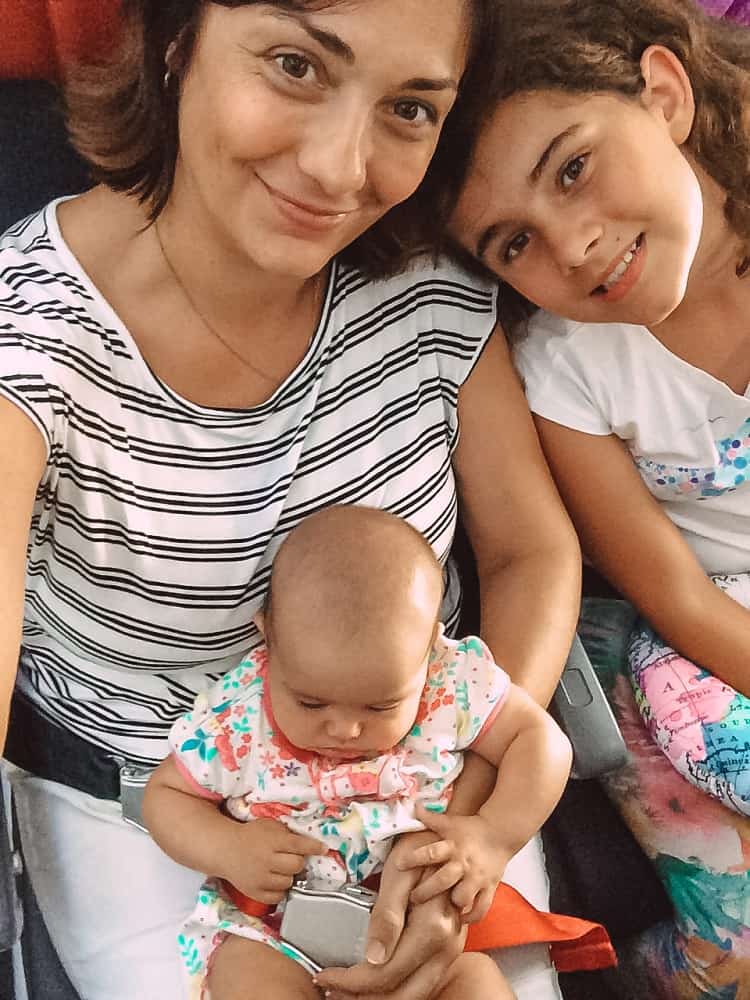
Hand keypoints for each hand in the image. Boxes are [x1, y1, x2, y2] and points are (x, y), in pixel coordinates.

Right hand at [219, 818, 326, 904]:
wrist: (225, 850)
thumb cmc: (250, 835)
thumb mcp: (269, 826)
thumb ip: (287, 833)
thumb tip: (309, 843)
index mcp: (272, 841)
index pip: (299, 845)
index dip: (314, 847)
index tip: (324, 849)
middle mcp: (267, 860)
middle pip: (297, 865)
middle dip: (298, 861)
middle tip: (291, 858)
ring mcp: (261, 879)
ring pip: (289, 882)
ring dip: (288, 876)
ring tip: (280, 869)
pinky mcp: (255, 893)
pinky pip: (278, 897)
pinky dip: (279, 890)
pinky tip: (274, 880)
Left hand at [313, 834, 465, 999]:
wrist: (452, 840)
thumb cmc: (419, 849)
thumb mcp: (398, 875)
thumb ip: (387, 917)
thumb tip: (373, 958)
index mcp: (433, 928)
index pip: (385, 973)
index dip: (350, 981)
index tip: (322, 975)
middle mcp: (447, 946)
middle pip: (401, 994)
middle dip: (361, 997)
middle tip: (330, 988)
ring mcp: (451, 950)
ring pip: (413, 993)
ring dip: (378, 997)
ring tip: (346, 988)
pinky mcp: (448, 948)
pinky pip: (421, 982)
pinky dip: (395, 987)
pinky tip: (374, 978)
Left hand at [395, 804, 510, 922]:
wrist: (500, 833)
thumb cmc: (471, 828)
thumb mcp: (449, 822)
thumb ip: (430, 818)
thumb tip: (412, 806)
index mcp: (452, 846)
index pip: (431, 852)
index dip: (413, 858)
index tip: (399, 864)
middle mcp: (463, 863)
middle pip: (443, 880)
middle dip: (426, 891)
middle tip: (413, 898)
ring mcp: (477, 877)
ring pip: (463, 897)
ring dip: (451, 904)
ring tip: (442, 909)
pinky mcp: (489, 887)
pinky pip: (482, 908)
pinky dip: (472, 916)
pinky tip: (461, 918)